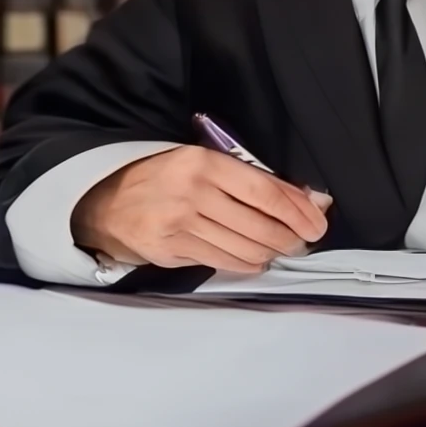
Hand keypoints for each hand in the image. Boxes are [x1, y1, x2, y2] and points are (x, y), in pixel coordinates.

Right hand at [71, 146, 332, 273]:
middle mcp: (193, 193)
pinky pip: (224, 262)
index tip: (318, 223)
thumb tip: (310, 199)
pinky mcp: (171, 251)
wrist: (107, 199)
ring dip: (271, 252)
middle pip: (260, 225)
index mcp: (205, 163)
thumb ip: (256, 180)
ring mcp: (180, 225)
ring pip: (246, 248)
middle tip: (302, 240)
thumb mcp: (206, 163)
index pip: (265, 191)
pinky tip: (255, 258)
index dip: (298, 210)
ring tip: (280, 248)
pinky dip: (248, 263)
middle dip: (290, 237)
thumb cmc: (166, 177)